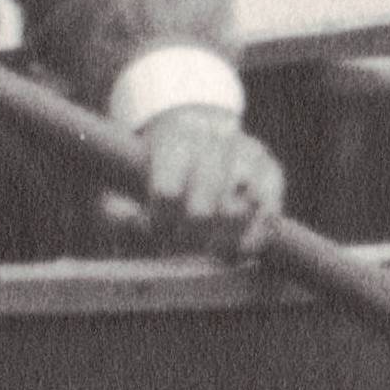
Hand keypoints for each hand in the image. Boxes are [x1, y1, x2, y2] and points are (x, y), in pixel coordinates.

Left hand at [135, 106, 285, 260]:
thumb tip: (135, 226)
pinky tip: (238, 251)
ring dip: (221, 241)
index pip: (166, 193)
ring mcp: (248, 152)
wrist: (197, 138)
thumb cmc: (154, 172)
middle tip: (181, 247)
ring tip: (207, 251)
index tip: (157, 232)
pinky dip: (253, 238)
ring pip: (239, 211)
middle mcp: (216, 137)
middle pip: (202, 210)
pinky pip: (269, 213)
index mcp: (175, 137)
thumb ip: (116, 213)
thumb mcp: (122, 183)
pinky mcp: (272, 171)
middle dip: (189, 239)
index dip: (159, 225)